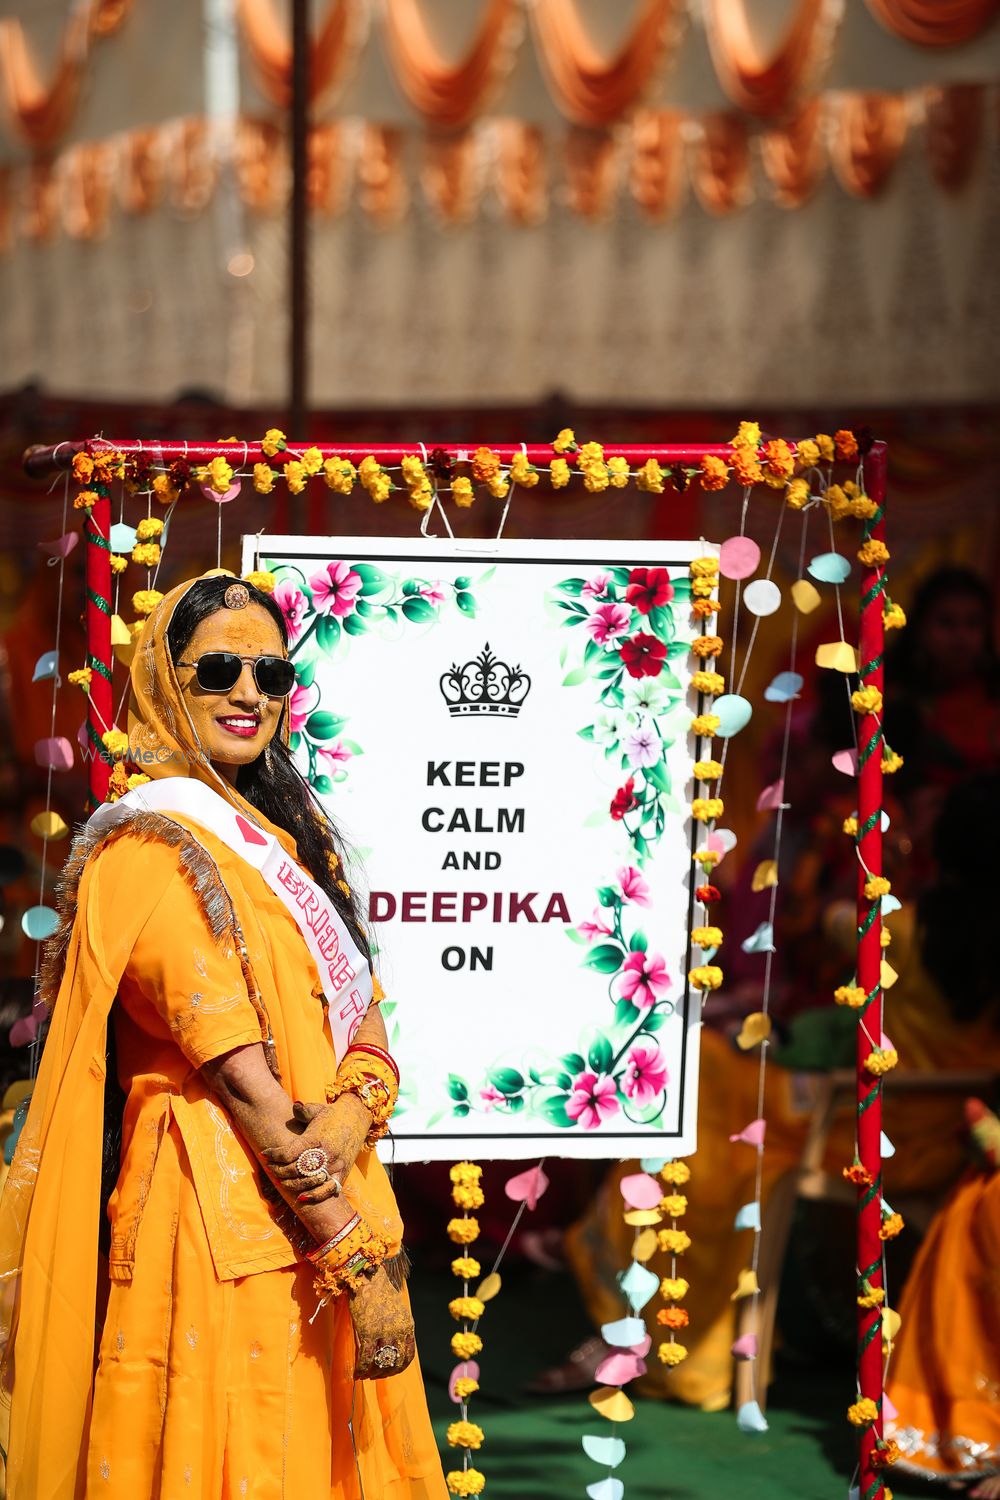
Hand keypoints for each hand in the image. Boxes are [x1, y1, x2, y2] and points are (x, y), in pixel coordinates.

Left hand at [261, 1094, 370, 1204]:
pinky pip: (327, 1190)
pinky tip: (301, 1198)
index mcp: (315, 1138)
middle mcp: (325, 1154)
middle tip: (270, 1168)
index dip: (274, 1155)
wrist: (357, 1117)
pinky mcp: (342, 1173)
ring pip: (308, 1182)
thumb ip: (303, 1110)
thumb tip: (295, 1106)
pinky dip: (314, 1196)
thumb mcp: (317, 1109)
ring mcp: (334, 1165)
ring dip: (292, 1184)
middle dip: (279, 1170)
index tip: (265, 1154)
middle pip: (295, 1169)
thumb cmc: (332, 1114)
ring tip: (281, 1181)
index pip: (288, 1153)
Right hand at [350, 1265, 415, 1379]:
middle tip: (374, 1375)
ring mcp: (384, 1332)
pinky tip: (356, 1373)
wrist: (367, 1277)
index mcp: (407, 1325)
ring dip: (372, 1373)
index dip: (398, 1368)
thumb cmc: (378, 1293)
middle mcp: (398, 1330)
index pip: (408, 1355)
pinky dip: (361, 1370)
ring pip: (381, 1363)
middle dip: (385, 1373)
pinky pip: (366, 1359)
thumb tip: (389, 1350)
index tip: (389, 1371)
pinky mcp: (368, 1332)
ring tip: (364, 1375)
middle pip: (395, 1362)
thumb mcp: (395, 1311)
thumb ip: (396, 1329)